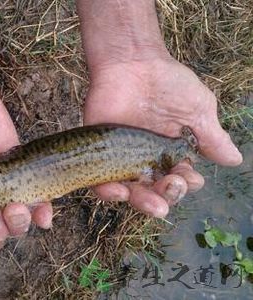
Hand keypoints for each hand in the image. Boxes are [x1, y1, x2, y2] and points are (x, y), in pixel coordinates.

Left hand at [84, 57, 242, 216]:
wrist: (132, 62)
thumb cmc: (168, 83)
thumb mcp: (198, 109)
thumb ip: (212, 137)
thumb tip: (234, 160)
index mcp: (172, 154)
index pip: (181, 179)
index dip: (187, 184)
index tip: (190, 177)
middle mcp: (147, 161)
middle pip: (157, 192)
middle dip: (167, 196)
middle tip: (172, 185)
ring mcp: (122, 159)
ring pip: (131, 192)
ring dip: (142, 202)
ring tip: (151, 204)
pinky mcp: (98, 154)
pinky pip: (100, 181)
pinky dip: (108, 191)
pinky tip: (119, 191)